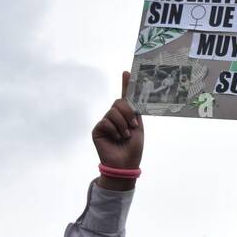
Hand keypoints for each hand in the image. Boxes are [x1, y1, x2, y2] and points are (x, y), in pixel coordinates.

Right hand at [92, 70, 144, 188]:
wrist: (126, 164)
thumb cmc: (133, 147)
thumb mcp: (138, 126)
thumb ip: (134, 109)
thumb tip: (132, 94)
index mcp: (126, 115)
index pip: (125, 97)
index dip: (126, 84)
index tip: (127, 72)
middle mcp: (114, 117)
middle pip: (119, 103)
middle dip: (128, 113)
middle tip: (133, 127)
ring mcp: (105, 123)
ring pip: (113, 112)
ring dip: (123, 124)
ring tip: (125, 136)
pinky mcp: (97, 130)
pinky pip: (106, 121)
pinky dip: (114, 130)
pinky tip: (115, 138)